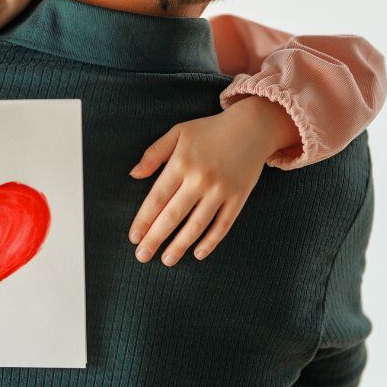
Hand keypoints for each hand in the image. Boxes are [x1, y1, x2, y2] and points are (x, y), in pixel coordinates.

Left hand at [126, 97, 298, 265]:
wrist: (252, 126)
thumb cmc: (209, 130)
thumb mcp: (178, 133)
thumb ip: (154, 154)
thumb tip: (134, 174)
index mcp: (181, 163)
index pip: (157, 198)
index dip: (144, 220)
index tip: (134, 237)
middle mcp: (200, 179)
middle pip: (173, 215)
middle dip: (155, 238)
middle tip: (142, 256)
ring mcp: (221, 190)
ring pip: (197, 225)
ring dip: (180, 245)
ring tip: (166, 260)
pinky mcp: (239, 197)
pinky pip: (223, 225)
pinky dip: (211, 242)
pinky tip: (198, 253)